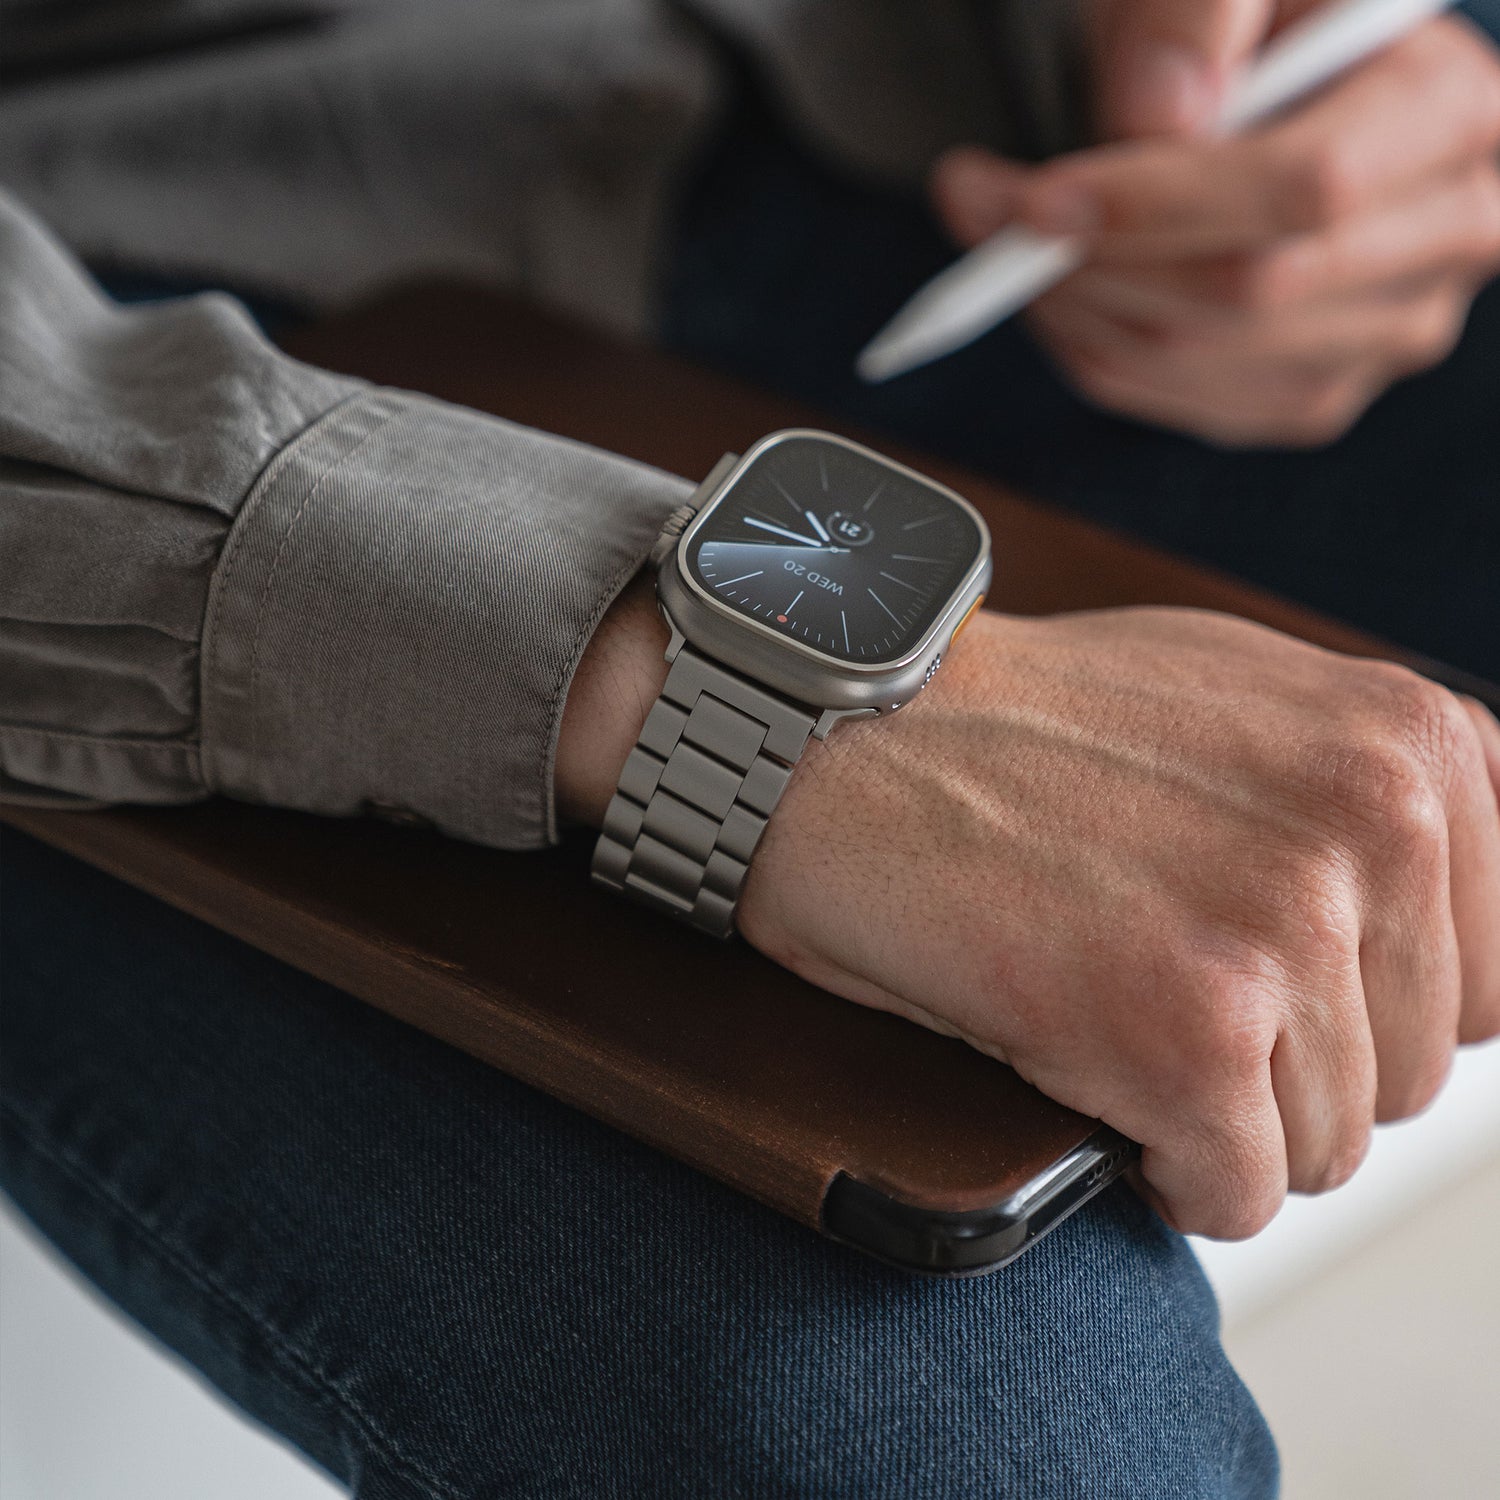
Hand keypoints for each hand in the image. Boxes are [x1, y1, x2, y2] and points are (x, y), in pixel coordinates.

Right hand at [560, 588, 1499, 1237]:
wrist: (834, 727)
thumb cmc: (998, 716)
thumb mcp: (1235, 695)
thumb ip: (1361, 789)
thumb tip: (1429, 904)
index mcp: (1413, 742)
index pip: (1491, 977)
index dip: (1366, 1010)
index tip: (1275, 1001)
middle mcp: (1377, 824)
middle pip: (1413, 1072)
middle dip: (1291, 1070)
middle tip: (1160, 1004)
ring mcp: (1287, 927)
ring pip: (1326, 1147)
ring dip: (1220, 1120)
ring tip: (1110, 1025)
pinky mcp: (1189, 1031)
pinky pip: (1234, 1192)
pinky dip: (1167, 1171)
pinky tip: (1091, 1081)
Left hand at [930, 3, 1499, 446]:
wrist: (1296, 82)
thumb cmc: (1254, 25)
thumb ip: (1198, 11)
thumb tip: (1160, 115)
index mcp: (1453, 112)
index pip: (1309, 190)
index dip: (1154, 204)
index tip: (1032, 194)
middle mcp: (1447, 237)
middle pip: (1244, 291)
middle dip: (1086, 257)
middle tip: (983, 209)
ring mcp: (1385, 335)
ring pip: (1195, 358)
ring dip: (1073, 307)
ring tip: (1013, 238)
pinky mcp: (1312, 396)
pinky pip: (1176, 400)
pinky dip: (1089, 350)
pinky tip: (1065, 288)